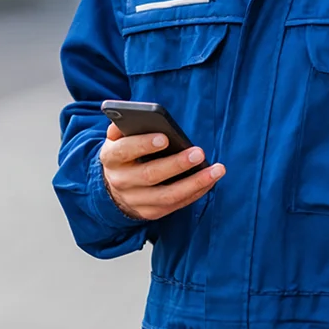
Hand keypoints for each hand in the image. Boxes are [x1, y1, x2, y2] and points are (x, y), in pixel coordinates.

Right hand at [100, 122, 225, 220]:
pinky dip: (196, 192)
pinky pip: (177, 204)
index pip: (125, 151)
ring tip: (217, 170)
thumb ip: (123, 127)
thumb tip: (134, 116)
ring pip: (168, 195)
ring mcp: (136, 200)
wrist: (114, 189)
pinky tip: (211, 180)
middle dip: (176, 164)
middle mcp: (121, 181)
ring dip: (195, 182)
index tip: (165, 137)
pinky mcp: (151, 212)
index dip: (144, 144)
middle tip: (198, 152)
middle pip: (150, 175)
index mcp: (111, 158)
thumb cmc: (124, 156)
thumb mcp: (117, 139)